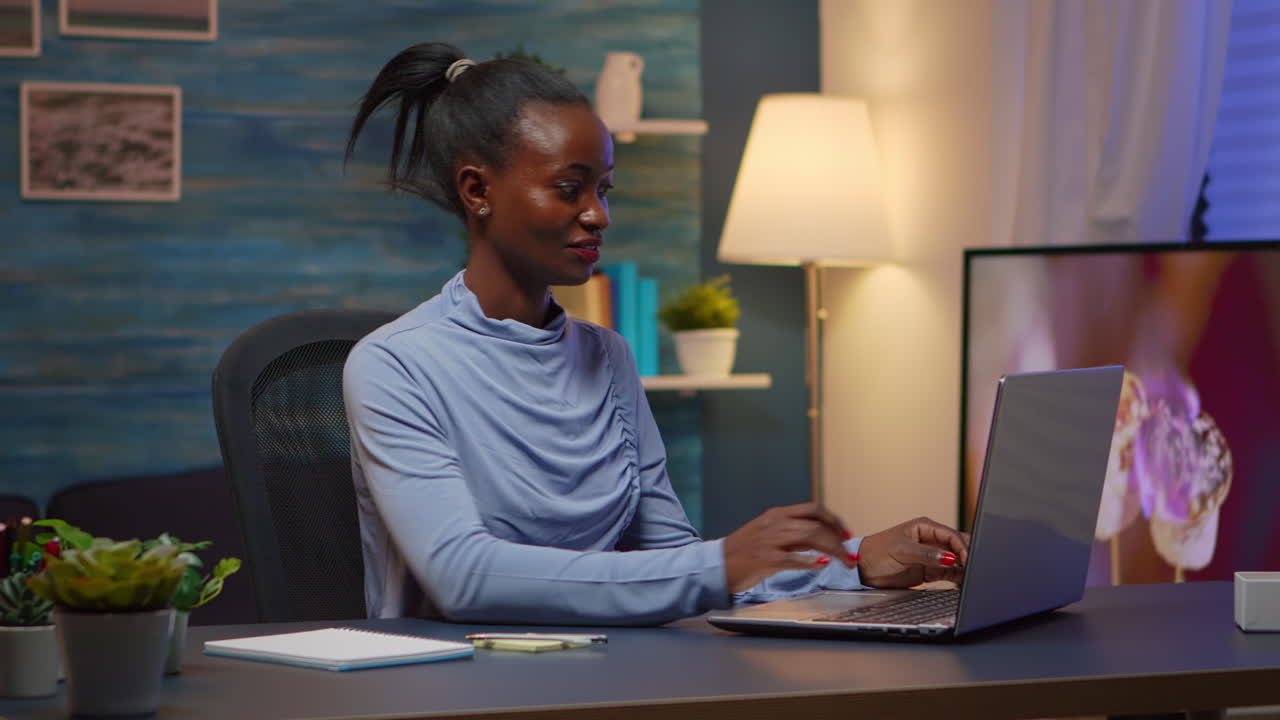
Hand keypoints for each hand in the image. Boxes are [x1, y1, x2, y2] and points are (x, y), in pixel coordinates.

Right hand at [722, 503, 855, 592]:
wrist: (717, 564)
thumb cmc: (744, 551)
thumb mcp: (768, 534)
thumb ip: (792, 533)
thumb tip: (821, 539)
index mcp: (777, 514)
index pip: (813, 509)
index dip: (834, 520)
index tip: (846, 534)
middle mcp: (775, 523)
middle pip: (817, 526)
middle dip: (839, 541)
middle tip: (850, 555)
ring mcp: (770, 540)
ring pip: (811, 538)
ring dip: (834, 552)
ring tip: (844, 563)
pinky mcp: (765, 559)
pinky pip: (795, 559)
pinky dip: (811, 562)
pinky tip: (822, 565)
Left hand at [856, 516, 970, 587]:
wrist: (863, 570)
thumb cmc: (877, 553)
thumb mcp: (901, 551)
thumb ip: (926, 554)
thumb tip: (950, 558)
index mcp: (925, 527)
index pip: (951, 535)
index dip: (962, 547)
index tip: (968, 559)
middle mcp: (931, 540)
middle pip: (958, 546)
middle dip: (968, 555)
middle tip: (975, 568)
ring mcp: (932, 556)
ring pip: (956, 561)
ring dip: (965, 567)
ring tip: (973, 576)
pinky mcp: (930, 571)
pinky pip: (950, 573)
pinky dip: (958, 577)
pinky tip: (965, 582)